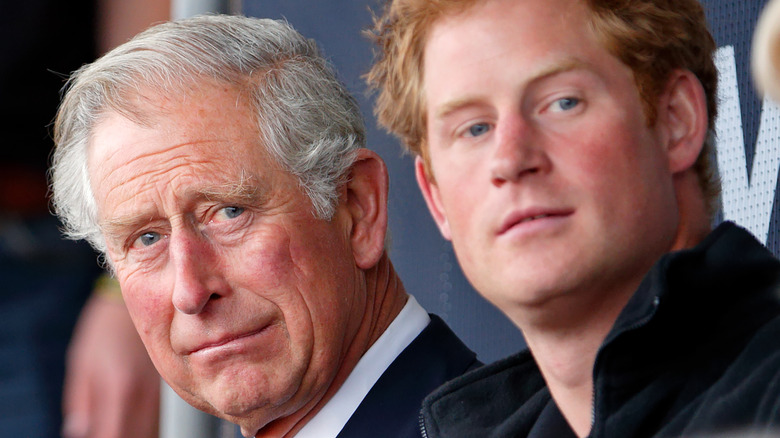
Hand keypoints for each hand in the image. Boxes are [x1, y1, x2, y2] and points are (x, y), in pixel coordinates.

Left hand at [62, 278, 159, 437]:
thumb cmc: (108, 326)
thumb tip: (78, 430)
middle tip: (107, 432)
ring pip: (152, 430)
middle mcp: (144, 394)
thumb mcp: (82, 362)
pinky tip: (137, 423)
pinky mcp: (169, 387)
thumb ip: (80, 401)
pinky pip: (159, 417)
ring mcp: (160, 391)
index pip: (112, 437)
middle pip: (138, 437)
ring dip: (137, 434)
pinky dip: (149, 426)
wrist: (146, 295)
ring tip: (121, 429)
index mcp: (119, 390)